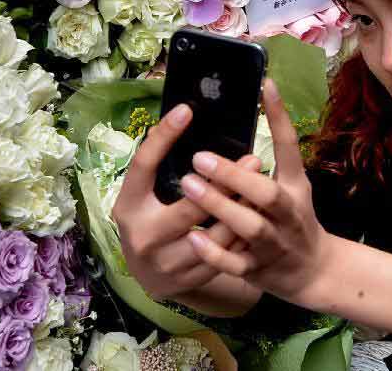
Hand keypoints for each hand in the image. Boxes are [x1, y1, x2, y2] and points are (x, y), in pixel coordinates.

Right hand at [111, 102, 260, 300]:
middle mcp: (143, 236)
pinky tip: (258, 215)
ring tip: (263, 186)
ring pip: (213, 235)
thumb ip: (159, 161)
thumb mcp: (144, 191)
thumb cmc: (150, 216)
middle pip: (189, 207)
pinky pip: (222, 256)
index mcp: (128, 205)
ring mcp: (165, 263)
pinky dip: (241, 234)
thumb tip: (183, 113)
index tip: (187, 110)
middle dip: (224, 183)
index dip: (164, 137)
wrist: (148, 272)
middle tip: (253, 159)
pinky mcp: (188, 281)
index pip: (144, 165)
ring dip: (241, 210)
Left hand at [180, 78, 333, 304]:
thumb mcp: (293, 183)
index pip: (290, 146)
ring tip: (188, 186)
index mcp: (295, 186)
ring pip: (249, 227)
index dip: (280, 115)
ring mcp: (274, 244)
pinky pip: (236, 264)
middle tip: (199, 157)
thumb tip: (253, 110)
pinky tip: (194, 238)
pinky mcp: (258, 270)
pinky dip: (215, 252)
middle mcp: (287, 213)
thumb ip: (275, 156)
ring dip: (219, 207)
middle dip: (233, 175)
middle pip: (265, 194)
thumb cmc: (294, 216)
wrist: (314, 270)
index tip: (265, 84)